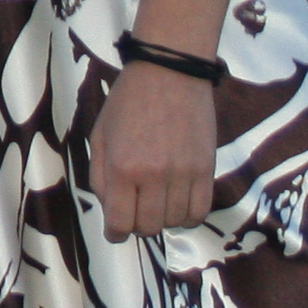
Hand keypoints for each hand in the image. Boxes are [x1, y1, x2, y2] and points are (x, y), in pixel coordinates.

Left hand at [89, 58, 217, 237]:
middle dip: (137, 226)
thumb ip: (100, 176)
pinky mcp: (206, 171)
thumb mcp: (100, 135)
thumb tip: (110, 209)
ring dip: (163, 219)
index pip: (120, 222)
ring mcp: (183, 175)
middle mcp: (154, 177)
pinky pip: (200, 212)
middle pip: (148, 227)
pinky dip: (187, 216)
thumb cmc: (128, 102)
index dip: (115, 233)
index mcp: (121, 168)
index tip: (115, 232)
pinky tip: (177, 204)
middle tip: (134, 212)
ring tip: (156, 203)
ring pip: (174, 223)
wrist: (169, 74)